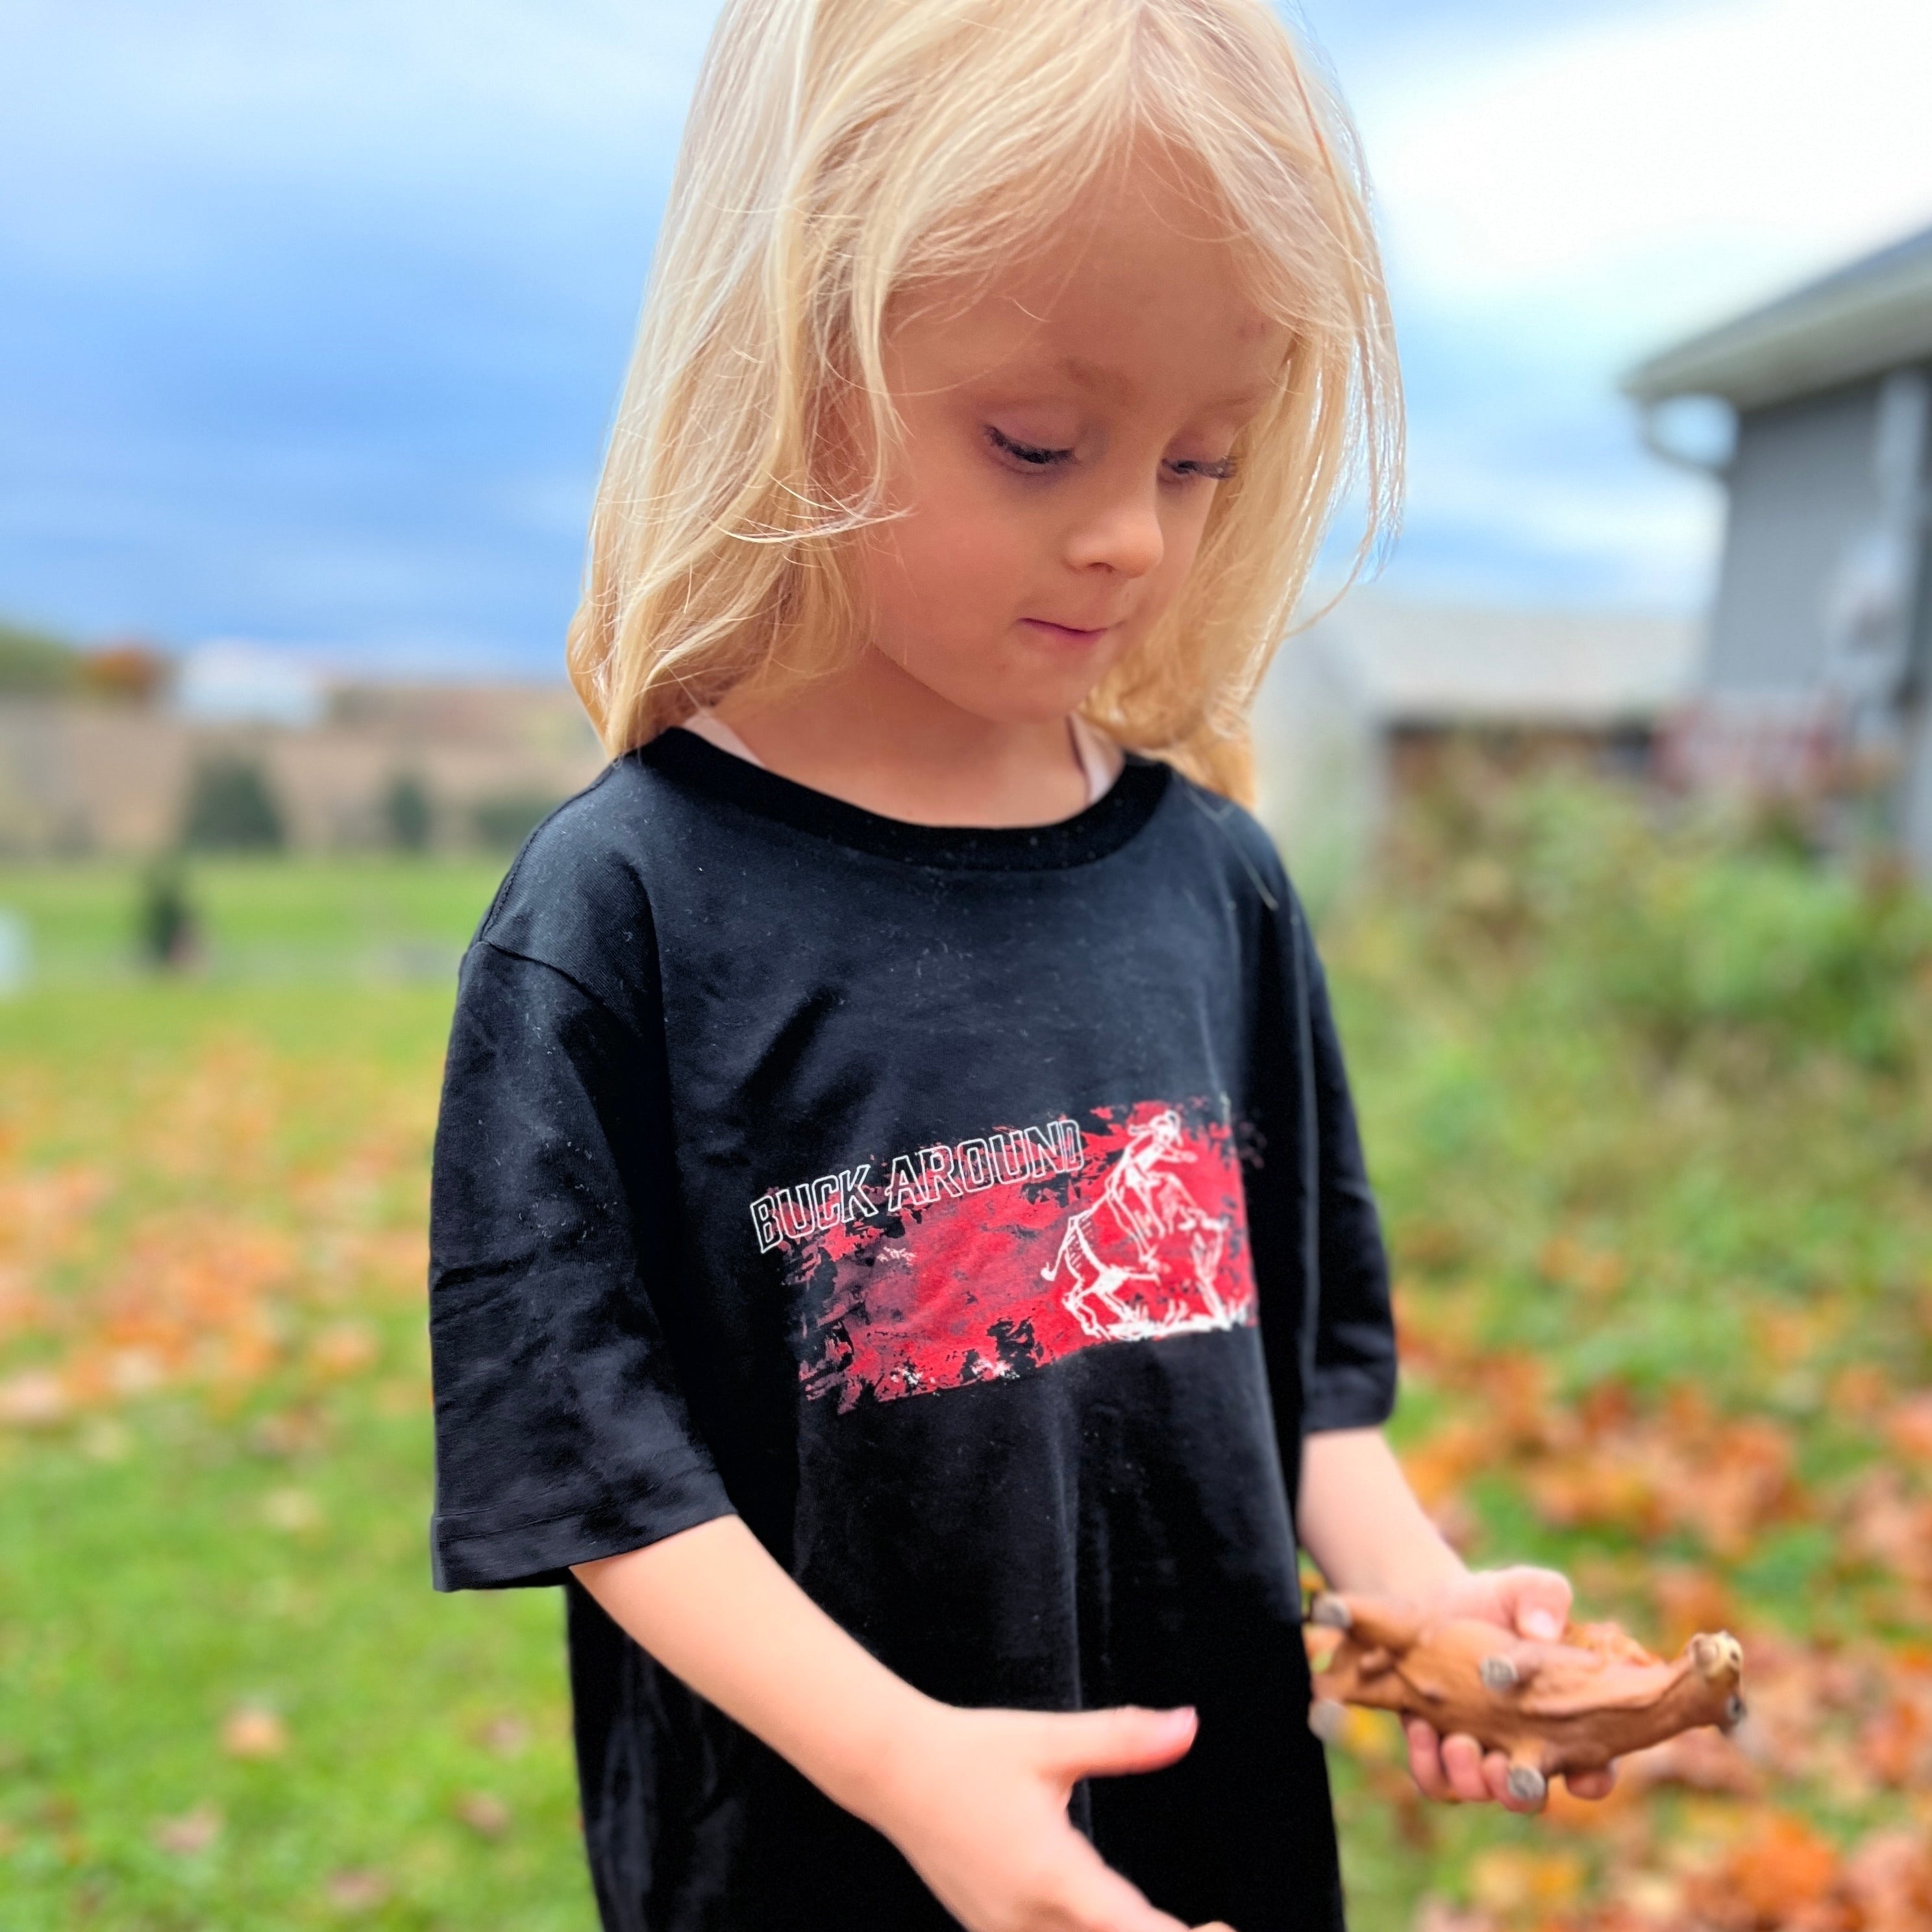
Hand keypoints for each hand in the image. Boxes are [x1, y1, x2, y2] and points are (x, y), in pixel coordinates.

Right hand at [860, 1701, 1233, 1931]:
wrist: (892, 1771)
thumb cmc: (971, 1752)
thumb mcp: (1050, 1739)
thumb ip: (1123, 1738)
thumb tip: (1189, 1725)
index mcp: (1051, 1876)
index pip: (1133, 1931)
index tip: (1223, 1927)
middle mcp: (1027, 1921)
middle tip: (1214, 1924)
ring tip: (1175, 1924)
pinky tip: (1110, 1921)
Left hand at [1401, 1566, 1618, 1813]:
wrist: (1439, 1605)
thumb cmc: (1497, 1601)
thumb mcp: (1525, 1589)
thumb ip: (1544, 1599)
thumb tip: (1543, 1629)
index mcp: (1563, 1720)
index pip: (1594, 1768)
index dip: (1592, 1778)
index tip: (1580, 1775)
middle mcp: (1524, 1748)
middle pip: (1529, 1796)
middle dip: (1516, 1791)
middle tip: (1499, 1764)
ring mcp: (1480, 1753)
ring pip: (1479, 1792)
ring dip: (1468, 1777)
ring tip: (1455, 1740)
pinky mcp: (1437, 1751)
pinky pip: (1434, 1780)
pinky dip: (1426, 1763)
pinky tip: (1420, 1726)